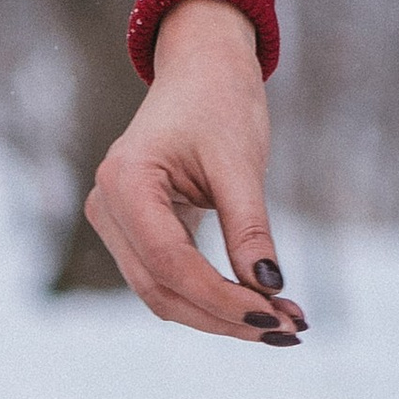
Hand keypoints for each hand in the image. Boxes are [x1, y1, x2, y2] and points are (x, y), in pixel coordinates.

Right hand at [84, 0, 304, 344]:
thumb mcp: (241, 162)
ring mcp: (114, 221)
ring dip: (222, 315)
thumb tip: (270, 291)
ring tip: (285, 323)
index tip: (277, 317)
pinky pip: (169, 278)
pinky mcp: (133, 231)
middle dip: (227, 317)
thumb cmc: (220, 100)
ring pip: (163, 294)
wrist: (200, 67)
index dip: (223, 299)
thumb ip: (250, 229)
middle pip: (162, 290)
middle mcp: (106, 206)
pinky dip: (212, 297)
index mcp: (125, 182)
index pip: (171, 263)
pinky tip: (259, 305)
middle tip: (291, 331)